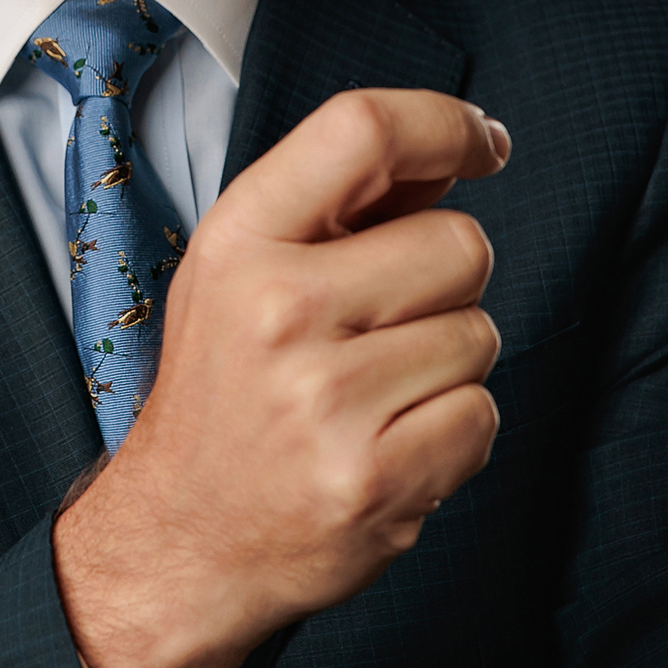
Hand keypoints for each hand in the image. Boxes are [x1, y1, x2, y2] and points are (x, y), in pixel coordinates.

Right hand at [52, 87, 505, 667]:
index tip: (486, 144)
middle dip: (447, 284)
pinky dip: (452, 435)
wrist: (180, 543)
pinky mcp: (375, 480)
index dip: (448, 124)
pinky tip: (387, 447)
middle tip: (382, 331)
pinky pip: (482, 418)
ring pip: (480, 337)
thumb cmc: (225, 397)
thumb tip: (456, 152)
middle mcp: (277, 311)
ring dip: (447, 367)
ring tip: (371, 399)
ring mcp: (326, 402)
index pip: (364, 129)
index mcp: (238, 243)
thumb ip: (342, 209)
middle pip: (460, 245)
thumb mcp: (243, 277)